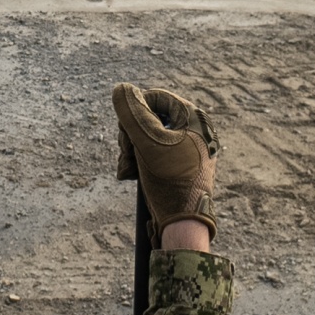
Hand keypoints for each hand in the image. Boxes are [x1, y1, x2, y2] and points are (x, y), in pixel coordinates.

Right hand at [113, 83, 217, 239]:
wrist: (184, 225)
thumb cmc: (172, 181)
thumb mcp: (148, 143)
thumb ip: (132, 114)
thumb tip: (121, 89)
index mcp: (193, 118)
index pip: (156, 97)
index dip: (135, 110)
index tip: (126, 129)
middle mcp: (191, 130)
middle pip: (147, 117)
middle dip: (129, 135)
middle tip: (126, 152)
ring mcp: (183, 148)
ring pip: (144, 137)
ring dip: (129, 151)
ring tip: (127, 171)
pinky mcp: (175, 165)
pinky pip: (149, 154)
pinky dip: (136, 162)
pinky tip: (130, 176)